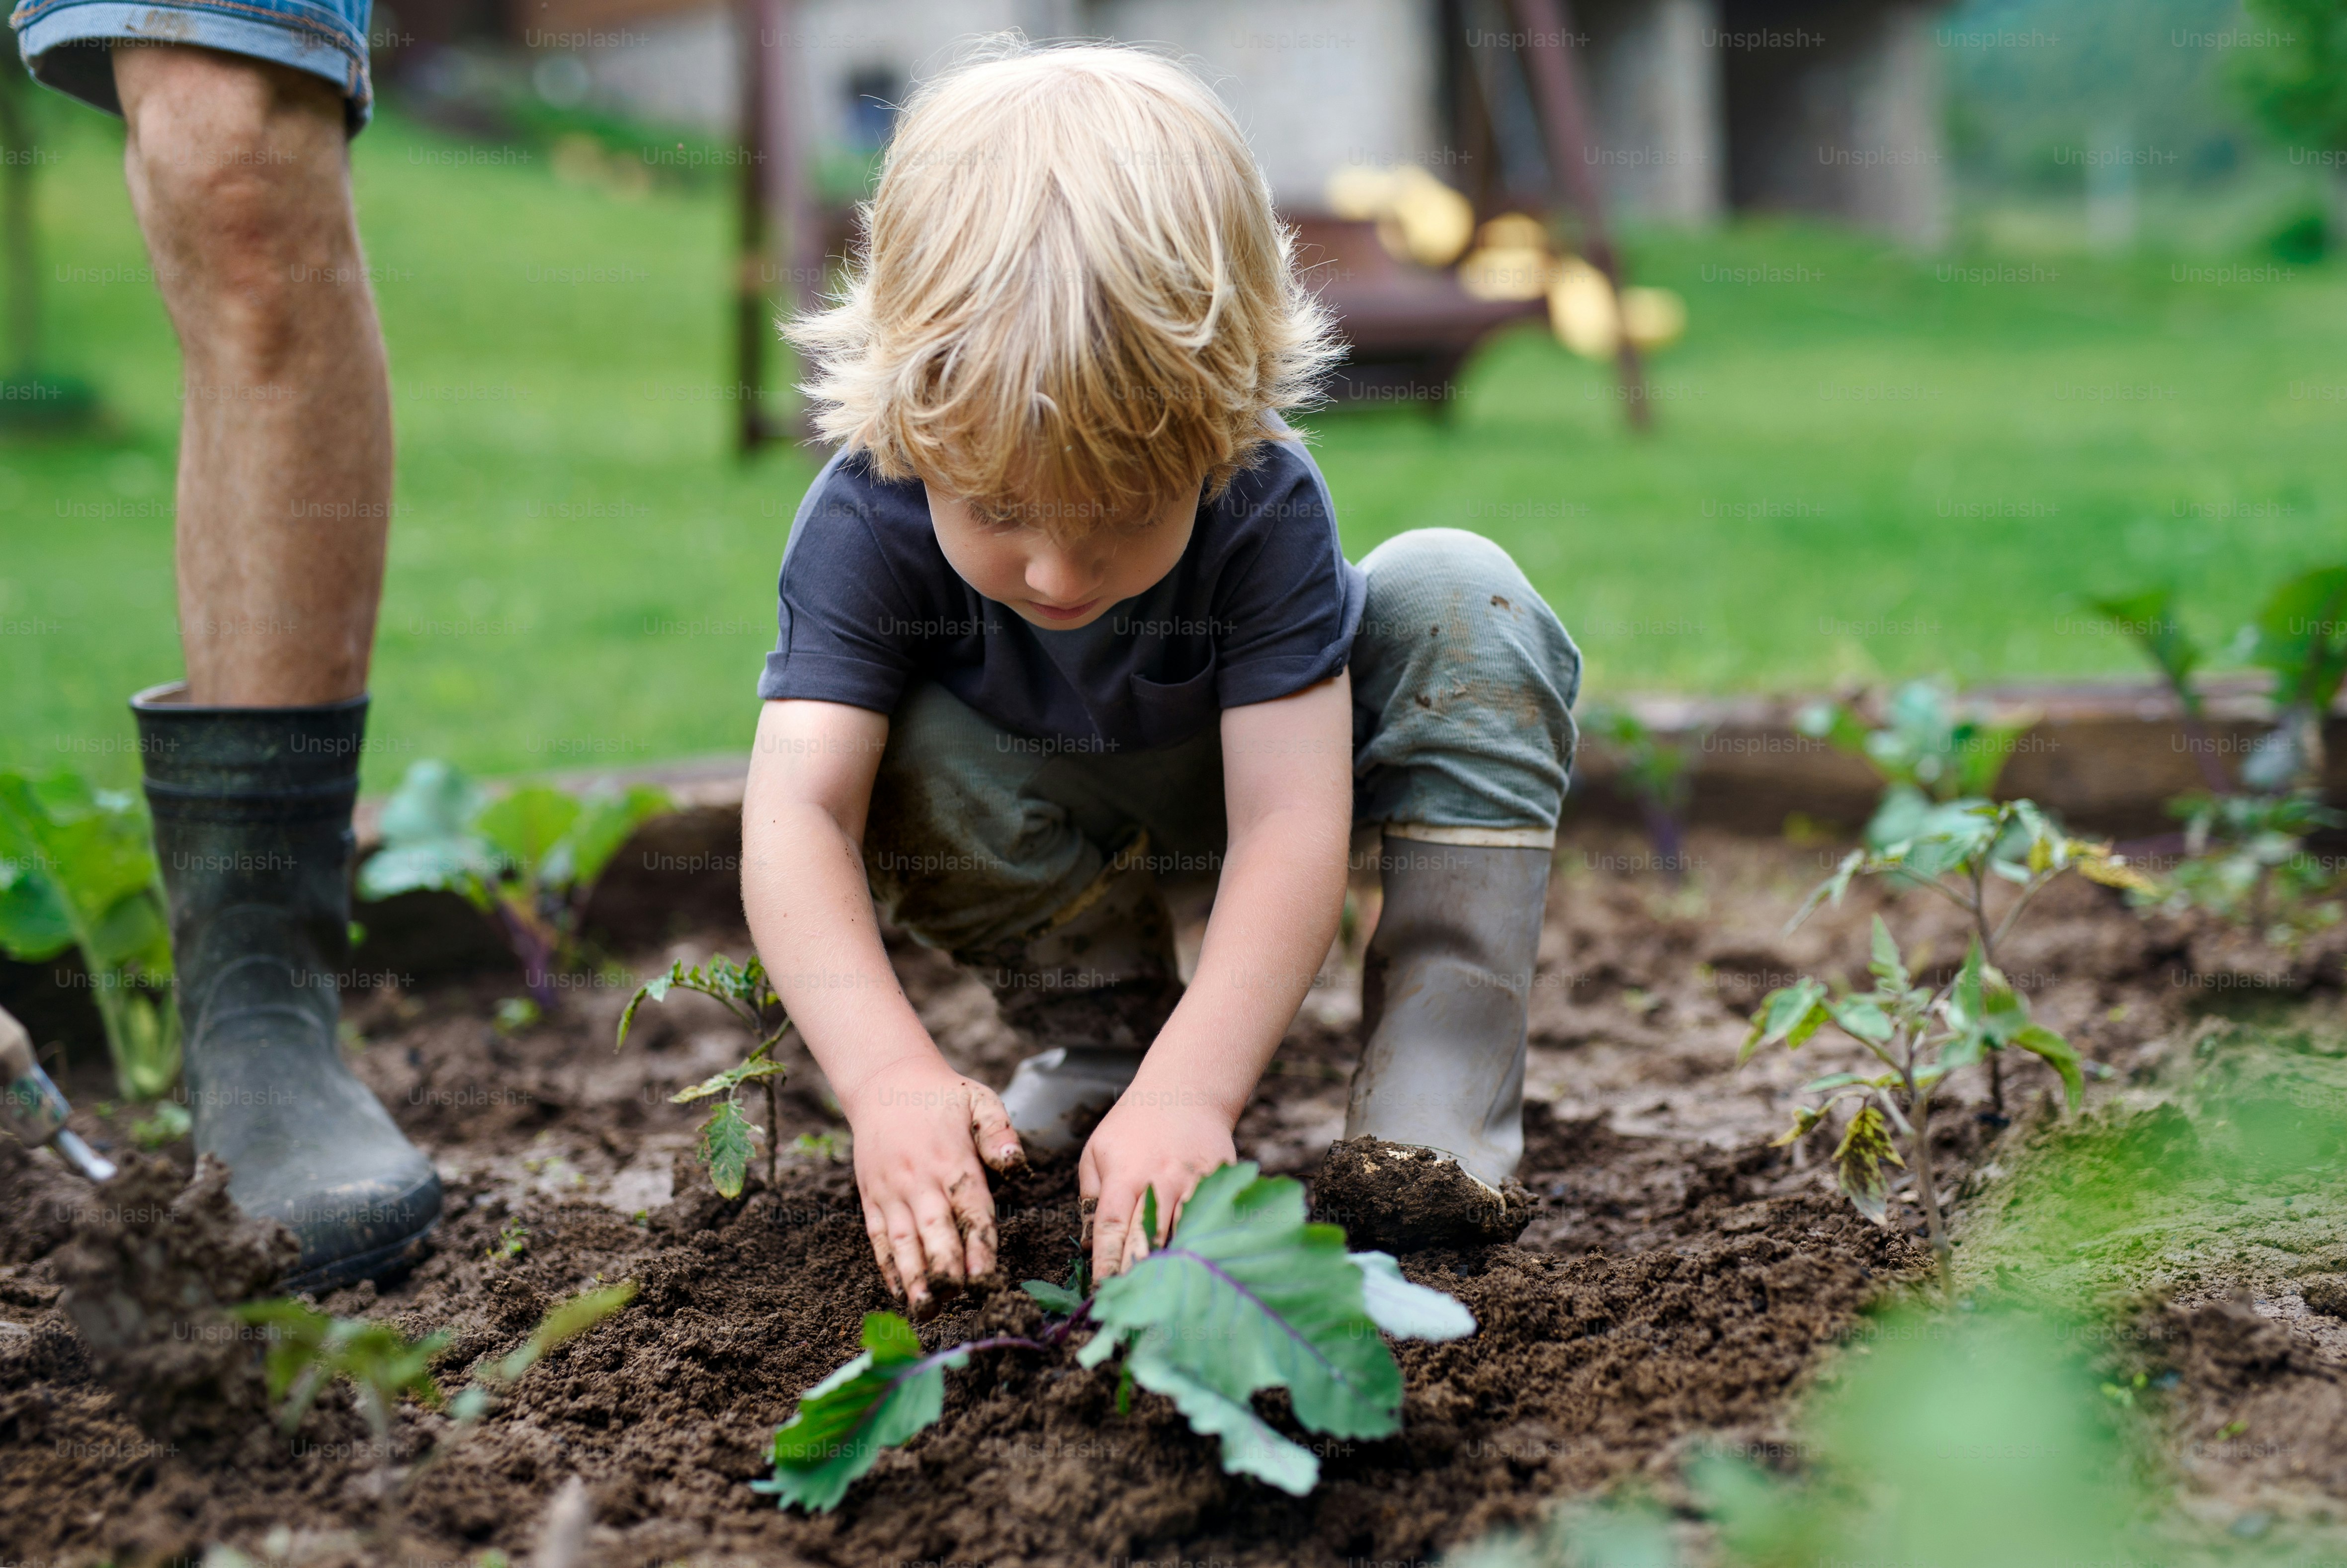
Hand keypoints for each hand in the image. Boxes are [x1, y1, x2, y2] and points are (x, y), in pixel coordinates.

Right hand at [843, 1055, 1024, 1317]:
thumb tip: (1017, 1164)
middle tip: (954, 1300)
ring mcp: (891, 1191)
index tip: (985, 1278)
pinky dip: (888, 1266)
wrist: (884, 1083)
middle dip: (944, 1268)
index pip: (969, 1210)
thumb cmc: (941, 1096)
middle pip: (933, 1231)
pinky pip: (878, 1237)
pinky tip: (899, 1292)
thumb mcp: (979, 1100)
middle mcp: (920, 1180)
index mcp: (952, 1160)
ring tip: (924, 1309)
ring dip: (913, 1277)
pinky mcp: (871, 1198)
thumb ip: (1000, 1133)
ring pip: (902, 1241)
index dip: (978, 1245)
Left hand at [1078, 1076, 1235, 1282]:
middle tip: (1132, 1309)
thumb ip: (1090, 1197)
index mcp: (1124, 1177)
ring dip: (1173, 1267)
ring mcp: (1193, 1183)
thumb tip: (1088, 1245)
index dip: (1107, 1264)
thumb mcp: (1097, 1153)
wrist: (1185, 1091)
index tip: (1103, 1293)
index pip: (1111, 1229)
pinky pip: (1211, 1219)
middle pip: (1148, 1239)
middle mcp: (1159, 1182)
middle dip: (1139, 1276)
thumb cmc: (1132, 1125)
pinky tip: (1202, 1270)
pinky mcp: (1219, 1183)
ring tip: (1164, 1302)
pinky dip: (1205, 1244)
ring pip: (1183, 1234)